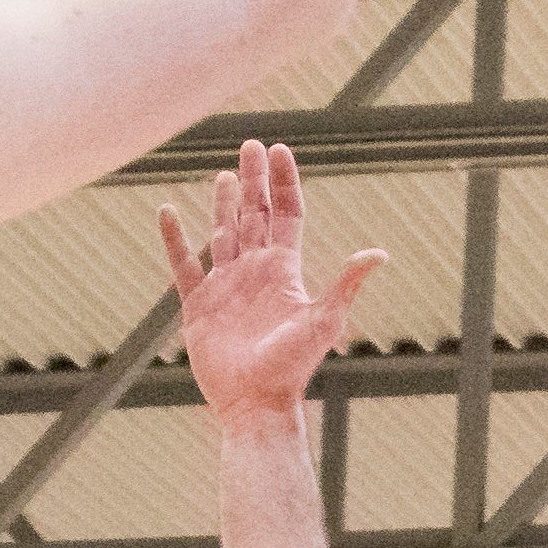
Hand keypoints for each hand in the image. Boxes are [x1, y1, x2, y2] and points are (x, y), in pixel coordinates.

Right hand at [162, 140, 387, 428]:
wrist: (255, 403)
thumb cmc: (292, 367)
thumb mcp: (323, 321)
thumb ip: (346, 284)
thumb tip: (379, 253)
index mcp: (284, 270)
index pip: (286, 214)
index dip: (283, 182)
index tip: (279, 149)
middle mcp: (255, 272)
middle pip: (255, 215)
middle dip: (254, 180)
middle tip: (251, 144)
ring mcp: (226, 287)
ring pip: (224, 234)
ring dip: (224, 204)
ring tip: (224, 175)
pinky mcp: (198, 306)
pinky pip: (184, 265)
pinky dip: (175, 239)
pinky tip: (168, 212)